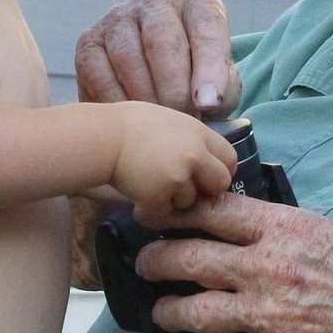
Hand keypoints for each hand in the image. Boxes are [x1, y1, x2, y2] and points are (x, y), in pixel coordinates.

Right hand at [75, 0, 240, 115]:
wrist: (157, 77)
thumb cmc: (197, 81)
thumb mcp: (220, 82)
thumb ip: (222, 92)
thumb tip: (208, 105)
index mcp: (197, 1)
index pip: (207, 25)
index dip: (210, 66)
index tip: (209, 103)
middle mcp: (156, 0)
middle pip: (162, 39)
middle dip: (174, 88)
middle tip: (181, 123)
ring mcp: (118, 17)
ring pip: (128, 57)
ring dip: (145, 98)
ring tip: (159, 128)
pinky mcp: (89, 40)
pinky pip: (99, 74)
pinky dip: (116, 102)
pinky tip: (130, 122)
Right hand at [110, 103, 237, 212]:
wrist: (103, 138)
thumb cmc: (129, 124)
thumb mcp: (170, 121)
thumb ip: (191, 139)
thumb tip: (206, 158)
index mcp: (198, 133)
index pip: (229, 158)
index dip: (219, 169)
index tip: (206, 174)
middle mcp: (195, 155)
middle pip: (220, 183)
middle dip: (206, 189)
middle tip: (185, 187)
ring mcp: (179, 178)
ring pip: (191, 200)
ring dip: (176, 199)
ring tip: (152, 183)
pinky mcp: (161, 197)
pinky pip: (167, 211)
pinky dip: (156, 207)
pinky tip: (141, 193)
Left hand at [136, 192, 332, 332]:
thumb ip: (297, 227)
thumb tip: (265, 225)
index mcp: (288, 229)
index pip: (213, 212)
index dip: (174, 211)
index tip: (153, 212)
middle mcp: (270, 268)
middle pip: (190, 259)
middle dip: (157, 259)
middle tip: (144, 262)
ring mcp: (271, 316)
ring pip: (196, 313)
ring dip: (170, 312)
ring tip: (160, 312)